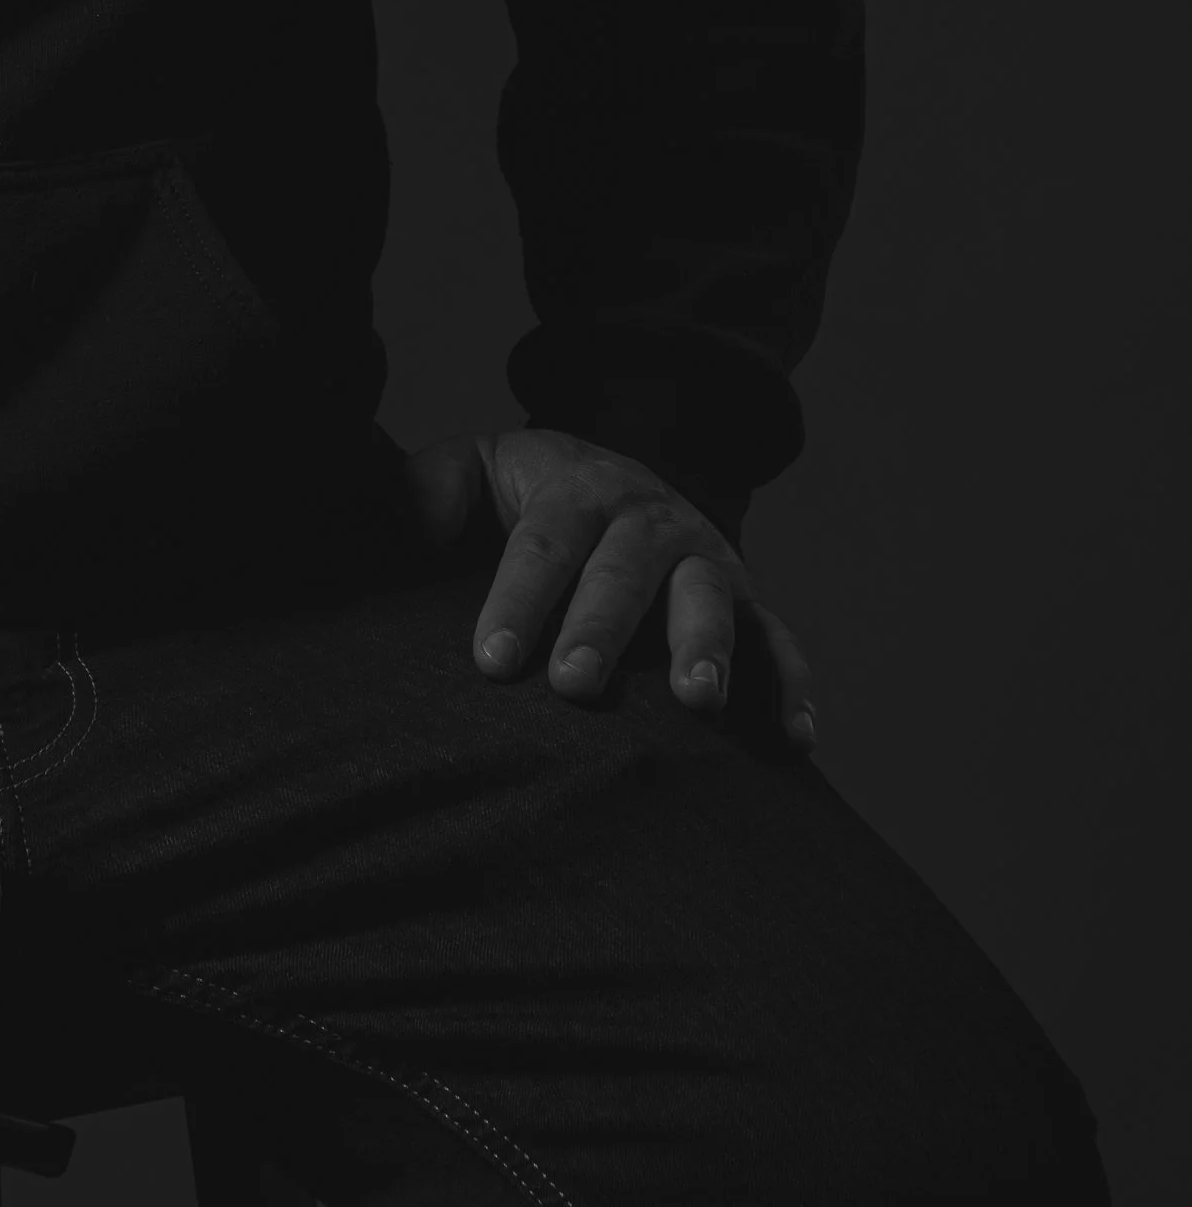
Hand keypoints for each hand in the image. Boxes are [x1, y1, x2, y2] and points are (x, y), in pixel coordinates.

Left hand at [404, 426, 815, 743]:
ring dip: (706, 645)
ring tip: (697, 700)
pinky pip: (778, 639)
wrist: (606, 476)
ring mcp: (704, 557)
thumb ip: (431, 489)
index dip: (518, 599)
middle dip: (602, 627)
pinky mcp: (744, 599)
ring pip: (710, 597)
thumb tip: (412, 523)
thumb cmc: (523, 492)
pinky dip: (791, 684)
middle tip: (574, 684)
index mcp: (578, 487)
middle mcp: (649, 516)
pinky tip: (794, 737)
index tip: (492, 660)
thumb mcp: (473, 469)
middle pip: (626, 571)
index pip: (544, 543)